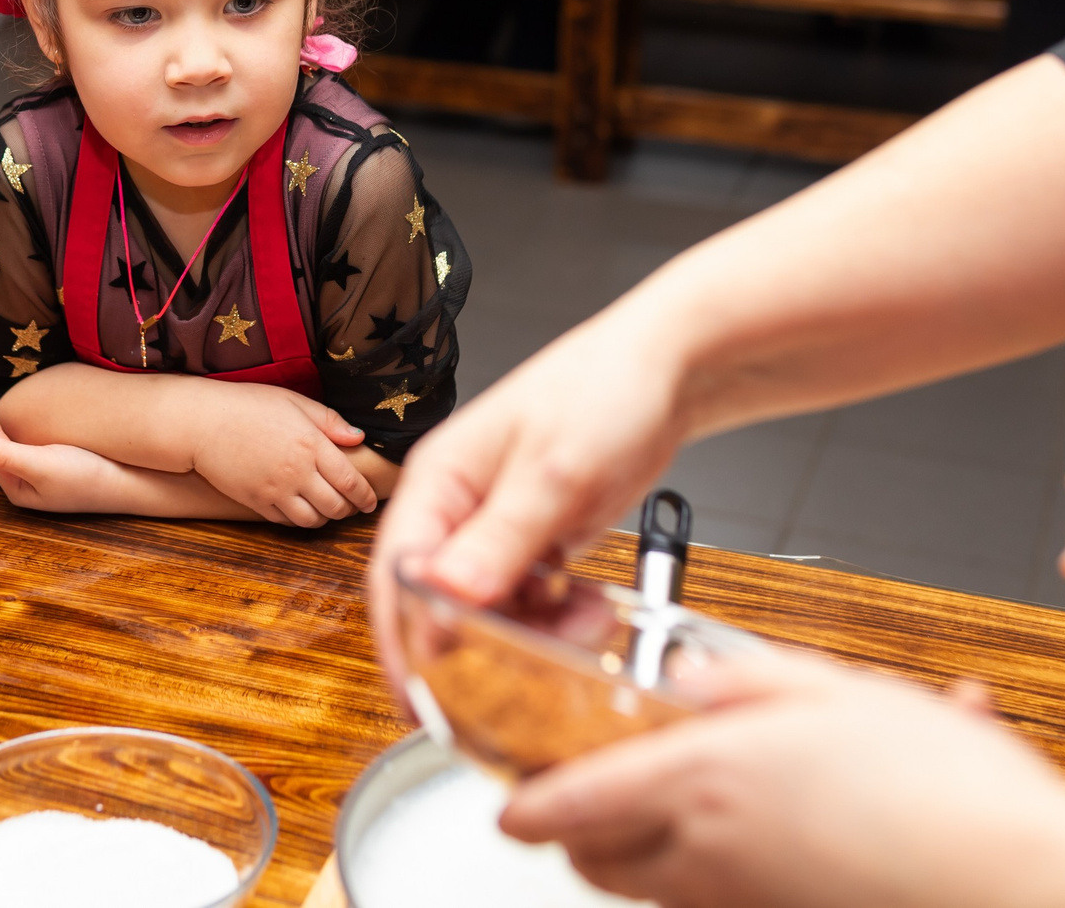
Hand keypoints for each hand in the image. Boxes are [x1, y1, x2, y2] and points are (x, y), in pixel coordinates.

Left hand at [0, 384, 142, 511]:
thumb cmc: (91, 477)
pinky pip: (25, 437)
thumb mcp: (44, 465)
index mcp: (16, 486)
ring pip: (6, 439)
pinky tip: (10, 412)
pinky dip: (12, 421)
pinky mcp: (58, 460)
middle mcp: (24, 480)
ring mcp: (41, 470)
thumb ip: (7, 454)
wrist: (136, 484)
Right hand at [185, 383, 379, 526]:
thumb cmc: (248, 404)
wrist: (203, 422)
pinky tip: (300, 507)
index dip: (365, 496)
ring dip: (325, 517)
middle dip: (349, 510)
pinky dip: (299, 519)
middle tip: (352, 505)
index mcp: (311, 445)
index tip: (371, 500)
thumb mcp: (294, 401)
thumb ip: (329, 421)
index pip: (351, 481)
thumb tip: (359, 437)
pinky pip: (286, 521)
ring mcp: (275, 490)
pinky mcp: (256, 502)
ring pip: (312, 519)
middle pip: (336, 506)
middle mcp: (297, 472)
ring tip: (327, 508)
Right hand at [372, 308, 683, 687]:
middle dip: (470, 645)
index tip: (422, 693)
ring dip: (526, 634)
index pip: (398, 572)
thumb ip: (502, 538)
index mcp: (439, 481)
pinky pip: (529, 603)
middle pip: (436, 601)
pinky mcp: (537, 543)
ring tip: (578, 628)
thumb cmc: (603, 391)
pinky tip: (589, 610)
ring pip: (486, 611)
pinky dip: (556, 619)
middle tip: (509, 683)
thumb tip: (446, 597)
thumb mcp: (554, 470)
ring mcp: (498, 529)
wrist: (667, 372)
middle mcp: (459, 509)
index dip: (405, 637)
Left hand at [501, 648, 1064, 907]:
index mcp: (703, 783)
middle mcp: (708, 857)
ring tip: (668, 805)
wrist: (1019, 878)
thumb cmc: (943, 786)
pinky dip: (697, 879)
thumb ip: (742, 679)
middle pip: (594, 862)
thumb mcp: (833, 688)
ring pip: (646, 892)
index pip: (570, 805)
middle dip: (573, 832)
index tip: (510, 797)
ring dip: (631, 857)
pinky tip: (747, 835)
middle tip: (582, 792)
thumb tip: (690, 682)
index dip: (527, 805)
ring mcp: (743, 905)